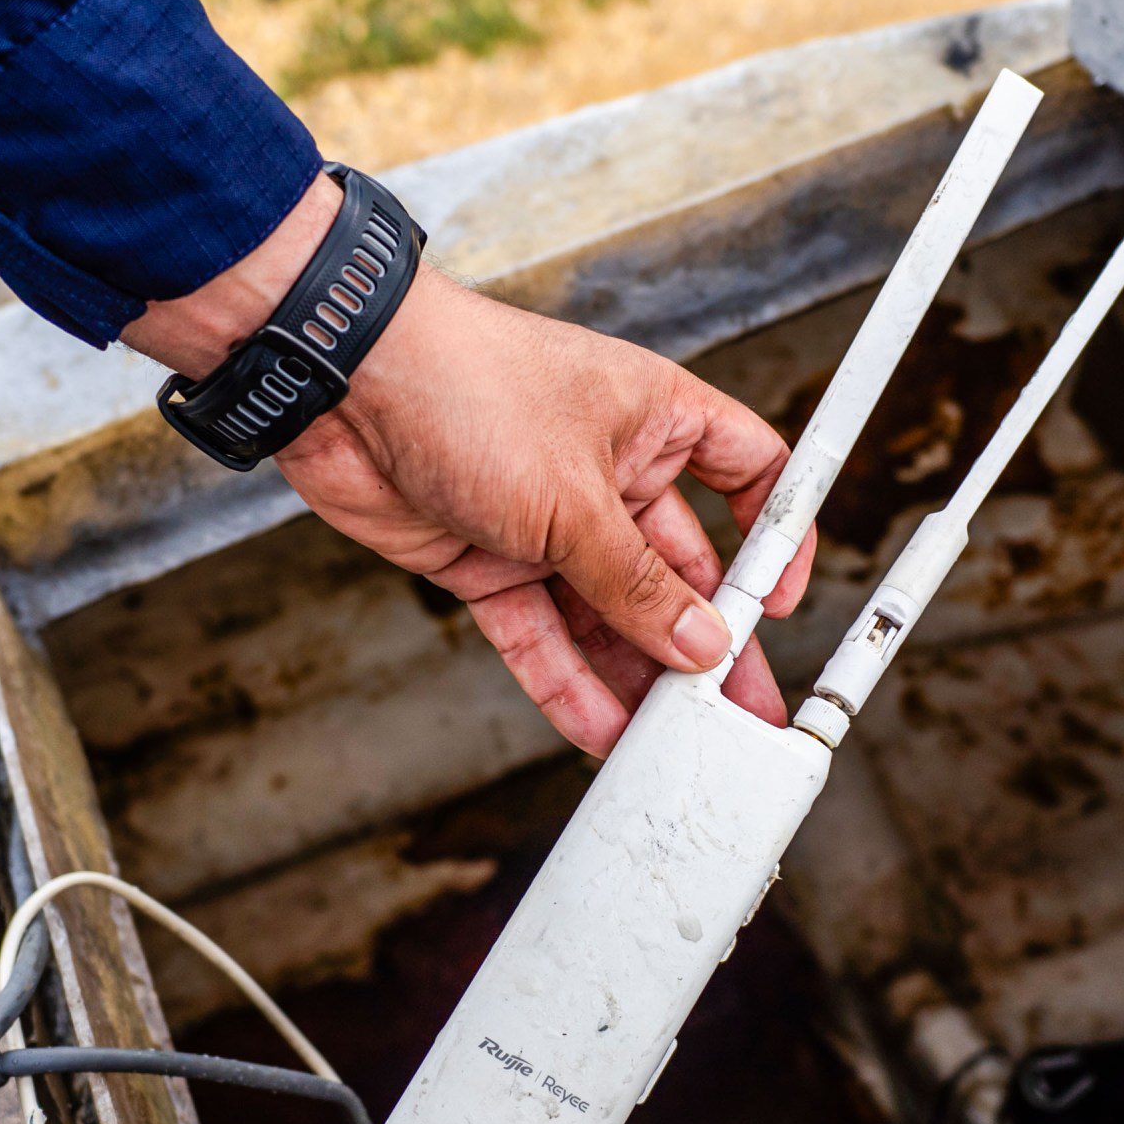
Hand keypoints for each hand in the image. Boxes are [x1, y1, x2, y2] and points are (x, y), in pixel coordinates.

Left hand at [125, 179, 814, 755]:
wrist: (340, 385)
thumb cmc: (466, 386)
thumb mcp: (576, 499)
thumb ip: (639, 584)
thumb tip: (701, 643)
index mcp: (654, 419)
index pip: (749, 472)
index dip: (775, 535)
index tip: (783, 600)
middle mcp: (608, 470)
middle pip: (678, 568)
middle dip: (706, 639)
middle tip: (736, 706)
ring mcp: (547, 520)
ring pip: (609, 614)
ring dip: (638, 675)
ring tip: (671, 738)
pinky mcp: (489, 561)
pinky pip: (542, 634)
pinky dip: (568, 680)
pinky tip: (599, 728)